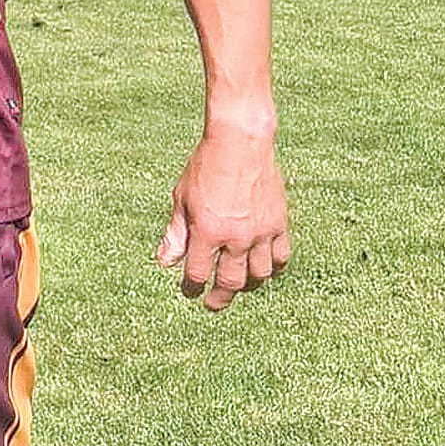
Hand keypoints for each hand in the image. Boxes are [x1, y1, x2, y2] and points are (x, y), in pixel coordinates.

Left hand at [158, 122, 289, 310]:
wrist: (240, 142)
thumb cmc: (205, 167)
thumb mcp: (182, 198)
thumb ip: (175, 233)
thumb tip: (164, 263)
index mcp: (207, 231)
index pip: (198, 274)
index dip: (191, 288)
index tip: (189, 291)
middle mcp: (236, 236)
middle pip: (231, 283)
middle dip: (219, 298)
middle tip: (212, 303)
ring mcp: (261, 232)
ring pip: (259, 276)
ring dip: (247, 286)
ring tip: (237, 285)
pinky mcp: (279, 223)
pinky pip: (280, 257)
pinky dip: (272, 268)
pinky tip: (262, 269)